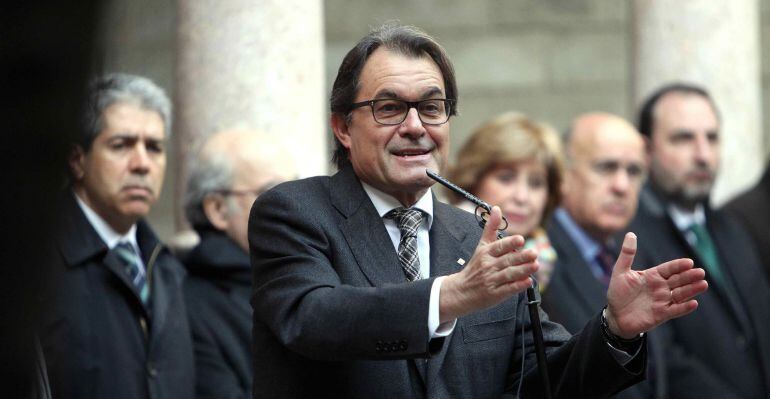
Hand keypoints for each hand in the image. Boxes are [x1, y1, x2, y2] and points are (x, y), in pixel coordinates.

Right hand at [439, 206, 538, 322]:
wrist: (461, 291)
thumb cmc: (475, 267)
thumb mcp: (481, 246)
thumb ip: (491, 228)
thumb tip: (497, 208)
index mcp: (485, 253)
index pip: (499, 246)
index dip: (510, 243)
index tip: (520, 240)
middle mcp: (488, 266)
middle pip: (507, 260)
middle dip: (521, 257)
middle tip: (534, 253)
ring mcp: (491, 281)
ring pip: (509, 274)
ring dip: (523, 270)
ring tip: (535, 266)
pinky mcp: (494, 294)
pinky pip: (508, 289)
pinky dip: (518, 285)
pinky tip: (528, 281)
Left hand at [605, 232, 707, 338]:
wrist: (615, 316)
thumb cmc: (617, 293)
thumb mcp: (620, 272)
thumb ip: (627, 254)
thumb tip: (631, 234)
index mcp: (652, 276)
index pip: (669, 269)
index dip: (679, 266)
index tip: (689, 262)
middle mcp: (660, 287)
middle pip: (678, 280)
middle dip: (690, 276)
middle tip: (701, 272)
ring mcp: (662, 301)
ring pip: (681, 294)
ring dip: (692, 290)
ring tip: (703, 284)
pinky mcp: (662, 314)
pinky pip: (675, 310)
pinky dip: (684, 307)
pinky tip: (694, 303)